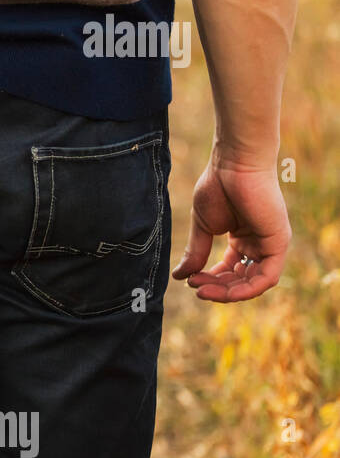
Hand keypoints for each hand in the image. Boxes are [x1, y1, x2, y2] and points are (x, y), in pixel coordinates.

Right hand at [172, 151, 289, 301]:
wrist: (233, 165)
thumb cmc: (218, 187)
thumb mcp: (202, 227)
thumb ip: (195, 252)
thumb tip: (179, 276)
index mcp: (242, 239)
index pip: (230, 271)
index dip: (210, 280)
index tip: (188, 281)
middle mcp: (258, 244)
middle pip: (240, 280)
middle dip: (216, 288)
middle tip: (193, 286)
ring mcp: (270, 244)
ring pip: (253, 283)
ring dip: (228, 292)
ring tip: (202, 288)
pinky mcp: (278, 243)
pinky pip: (267, 278)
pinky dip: (247, 289)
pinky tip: (224, 291)